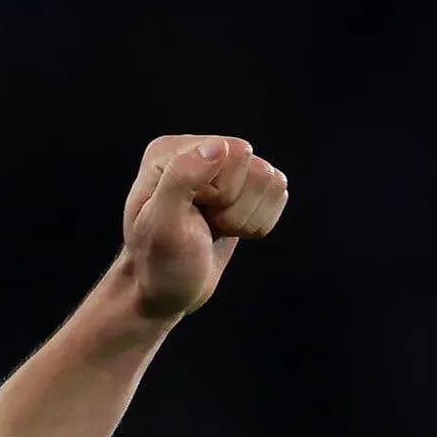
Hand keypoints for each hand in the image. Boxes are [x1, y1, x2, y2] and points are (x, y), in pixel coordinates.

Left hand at [117, 133, 290, 323]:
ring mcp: (223, 167)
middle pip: (257, 168)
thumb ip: (182, 179)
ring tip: (215, 229)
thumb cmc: (159, 262)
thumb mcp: (162, 226)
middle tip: (204, 226)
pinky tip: (229, 231)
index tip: (191, 215)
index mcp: (171, 151)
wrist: (166, 290)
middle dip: (235, 209)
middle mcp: (197, 151)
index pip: (232, 153)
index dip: (221, 193)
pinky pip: (277, 194)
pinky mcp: (243, 187)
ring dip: (247, 218)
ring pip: (271, 181)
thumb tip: (217, 146)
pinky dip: (259, 223)